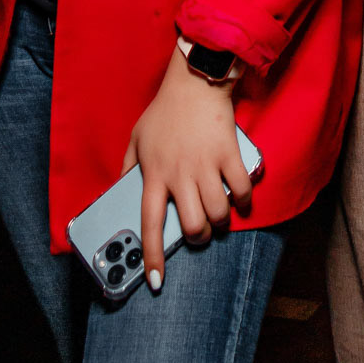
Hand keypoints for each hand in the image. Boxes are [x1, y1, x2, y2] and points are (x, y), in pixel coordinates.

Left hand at [122, 46, 252, 291]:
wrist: (195, 81)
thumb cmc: (164, 111)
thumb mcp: (136, 138)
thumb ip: (127, 168)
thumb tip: (120, 190)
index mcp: (154, 175)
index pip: (149, 225)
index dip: (152, 257)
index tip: (156, 281)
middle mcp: (180, 176)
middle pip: (193, 226)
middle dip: (199, 238)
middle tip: (201, 231)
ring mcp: (206, 165)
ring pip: (218, 214)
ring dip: (221, 222)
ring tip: (220, 217)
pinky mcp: (229, 154)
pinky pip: (241, 189)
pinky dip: (243, 201)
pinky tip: (241, 200)